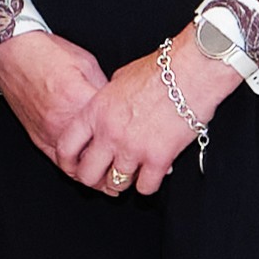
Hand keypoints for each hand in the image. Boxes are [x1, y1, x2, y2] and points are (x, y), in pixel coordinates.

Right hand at [0, 31, 123, 190]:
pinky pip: (59, 163)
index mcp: (80, 101)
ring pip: (77, 166)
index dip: (132, 139)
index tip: (146, 145)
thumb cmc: (47, 54)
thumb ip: (103, 91)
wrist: (13, 53)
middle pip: (96, 155)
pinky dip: (76, 171)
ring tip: (114, 182)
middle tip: (133, 172)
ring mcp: (49, 132)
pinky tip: (88, 174)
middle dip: (116, 167)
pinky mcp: (38, 138)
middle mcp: (64, 122)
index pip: (112, 128)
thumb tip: (119, 107)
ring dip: (96, 177)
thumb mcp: (86, 64)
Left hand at [70, 34, 242, 197]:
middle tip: (104, 178)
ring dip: (123, 182)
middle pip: (88, 174)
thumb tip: (105, 111)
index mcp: (96, 112)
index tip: (75, 167)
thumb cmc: (162, 70)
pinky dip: (148, 185)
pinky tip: (151, 174)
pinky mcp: (158, 159)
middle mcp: (110, 133)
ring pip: (117, 184)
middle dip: (95, 179)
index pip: (66, 147)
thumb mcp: (121, 79)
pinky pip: (145, 187)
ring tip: (131, 175)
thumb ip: (107, 100)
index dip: (68, 163)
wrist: (192, 72)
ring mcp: (133, 148)